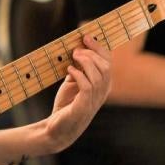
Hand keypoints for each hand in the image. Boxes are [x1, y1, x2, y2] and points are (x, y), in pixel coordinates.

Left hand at [40, 34, 110, 152]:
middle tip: (76, 50)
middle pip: (106, 67)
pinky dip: (79, 75)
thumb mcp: (73, 83)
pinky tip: (69, 70)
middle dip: (92, 53)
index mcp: (102, 86)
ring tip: (73, 57)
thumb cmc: (66, 105)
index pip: (108, 63)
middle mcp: (102, 93)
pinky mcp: (84, 107)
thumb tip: (77, 50)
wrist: (57, 128)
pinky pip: (87, 86)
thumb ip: (78, 69)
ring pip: (98, 75)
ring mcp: (94, 101)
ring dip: (85, 62)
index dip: (99, 48)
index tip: (86, 36)